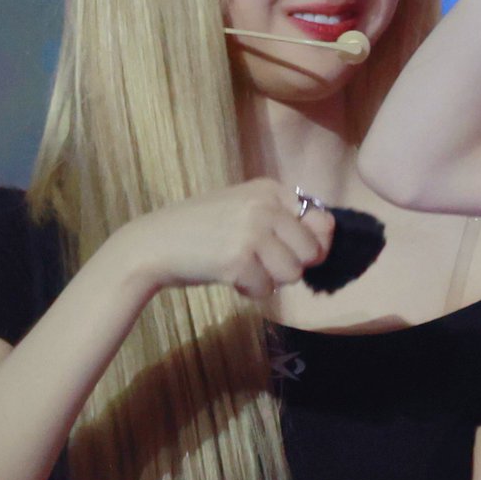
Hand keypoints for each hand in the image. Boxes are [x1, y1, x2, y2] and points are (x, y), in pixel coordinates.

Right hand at [111, 178, 335, 303]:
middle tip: (262, 263)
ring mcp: (252, 231)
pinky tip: (228, 276)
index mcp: (268, 189)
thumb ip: (283, 220)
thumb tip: (326, 240)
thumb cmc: (202, 231)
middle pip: (311, 251)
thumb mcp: (244, 210)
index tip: (293, 250)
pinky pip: (266, 289)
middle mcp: (264, 205)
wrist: (154, 244)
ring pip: (293, 273)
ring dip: (270, 280)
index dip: (313, 243)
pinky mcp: (239, 259)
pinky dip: (249, 290)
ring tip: (244, 267)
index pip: (321, 219)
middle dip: (290, 266)